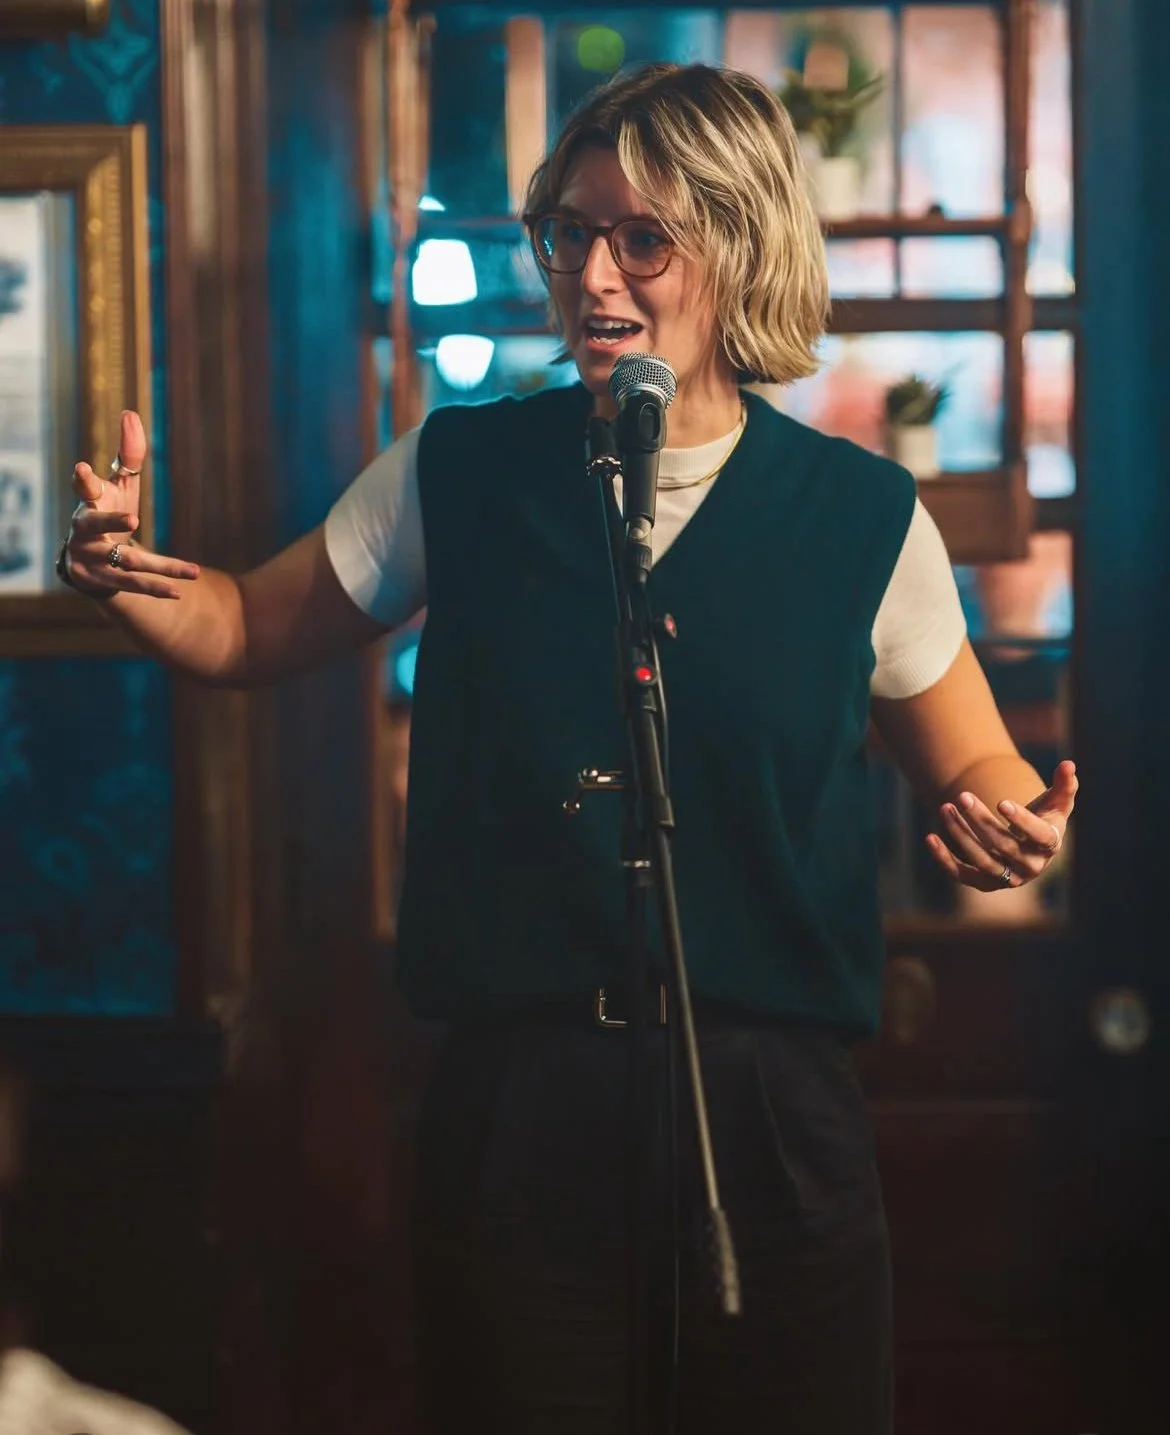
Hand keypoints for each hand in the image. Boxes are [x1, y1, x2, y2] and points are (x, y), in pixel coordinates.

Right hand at [65, 410, 199, 599]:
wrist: (88, 558)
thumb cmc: (108, 510)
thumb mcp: (119, 484)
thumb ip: (127, 454)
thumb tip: (130, 413)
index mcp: (89, 502)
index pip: (85, 489)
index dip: (83, 480)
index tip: (82, 468)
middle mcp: (85, 530)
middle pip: (97, 525)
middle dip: (113, 522)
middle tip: (133, 519)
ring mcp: (91, 557)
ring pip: (125, 562)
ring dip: (158, 566)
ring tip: (190, 570)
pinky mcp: (101, 581)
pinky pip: (132, 586)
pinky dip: (156, 588)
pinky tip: (179, 591)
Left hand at [926, 759, 1077, 891]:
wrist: (1028, 848)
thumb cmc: (1044, 818)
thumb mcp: (1057, 802)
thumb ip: (1065, 784)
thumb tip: (1069, 764)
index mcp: (1049, 846)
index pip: (1039, 836)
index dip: (1022, 820)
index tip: (1001, 802)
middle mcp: (1030, 867)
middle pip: (1004, 845)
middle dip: (981, 820)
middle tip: (962, 796)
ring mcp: (1007, 878)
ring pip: (981, 859)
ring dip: (960, 834)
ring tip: (945, 807)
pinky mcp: (985, 883)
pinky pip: (961, 874)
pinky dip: (944, 858)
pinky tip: (930, 837)